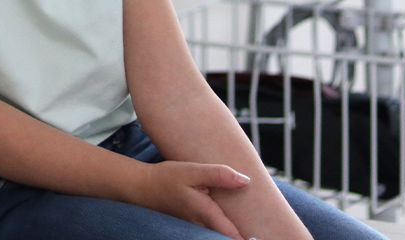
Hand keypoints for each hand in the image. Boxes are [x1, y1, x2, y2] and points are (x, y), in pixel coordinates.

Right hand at [131, 161, 250, 239]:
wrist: (142, 187)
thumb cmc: (167, 178)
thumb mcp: (192, 171)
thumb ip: (219, 175)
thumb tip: (246, 180)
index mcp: (205, 214)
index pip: (232, 235)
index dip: (247, 239)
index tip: (260, 238)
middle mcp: (201, 226)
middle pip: (227, 237)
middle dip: (243, 237)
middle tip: (262, 234)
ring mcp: (196, 227)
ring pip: (218, 235)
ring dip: (233, 234)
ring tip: (252, 232)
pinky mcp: (193, 225)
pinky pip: (212, 231)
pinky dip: (224, 230)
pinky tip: (233, 226)